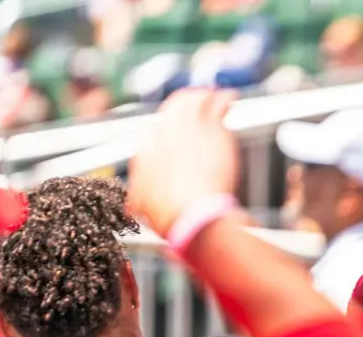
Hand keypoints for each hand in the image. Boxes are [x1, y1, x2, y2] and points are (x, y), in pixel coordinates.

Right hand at [128, 89, 239, 235]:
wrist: (191, 214)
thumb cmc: (170, 213)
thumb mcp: (142, 205)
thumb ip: (139, 196)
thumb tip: (133, 205)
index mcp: (147, 149)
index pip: (157, 128)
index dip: (171, 126)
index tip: (180, 127)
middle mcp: (165, 133)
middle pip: (176, 106)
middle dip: (189, 101)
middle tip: (201, 99)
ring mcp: (189, 128)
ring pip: (197, 101)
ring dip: (207, 97)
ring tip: (218, 95)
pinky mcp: (213, 130)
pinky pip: (218, 105)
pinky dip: (223, 99)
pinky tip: (229, 98)